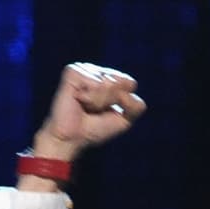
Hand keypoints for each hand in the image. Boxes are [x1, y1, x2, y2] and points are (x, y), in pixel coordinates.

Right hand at [31, 62, 146, 161]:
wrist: (73, 138)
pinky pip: (95, 84)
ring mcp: (85, 69)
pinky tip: (78, 100)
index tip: (109, 111)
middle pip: (121, 82)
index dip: (124, 103)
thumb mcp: (125, 119)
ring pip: (108, 83)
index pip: (131, 83)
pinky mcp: (73, 71)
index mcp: (112, 78)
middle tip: (96, 110)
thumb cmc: (96, 128)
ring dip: (99, 101)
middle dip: (111, 102)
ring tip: (86, 106)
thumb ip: (136, 105)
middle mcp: (98, 71)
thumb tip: (129, 85)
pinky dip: (90, 98)